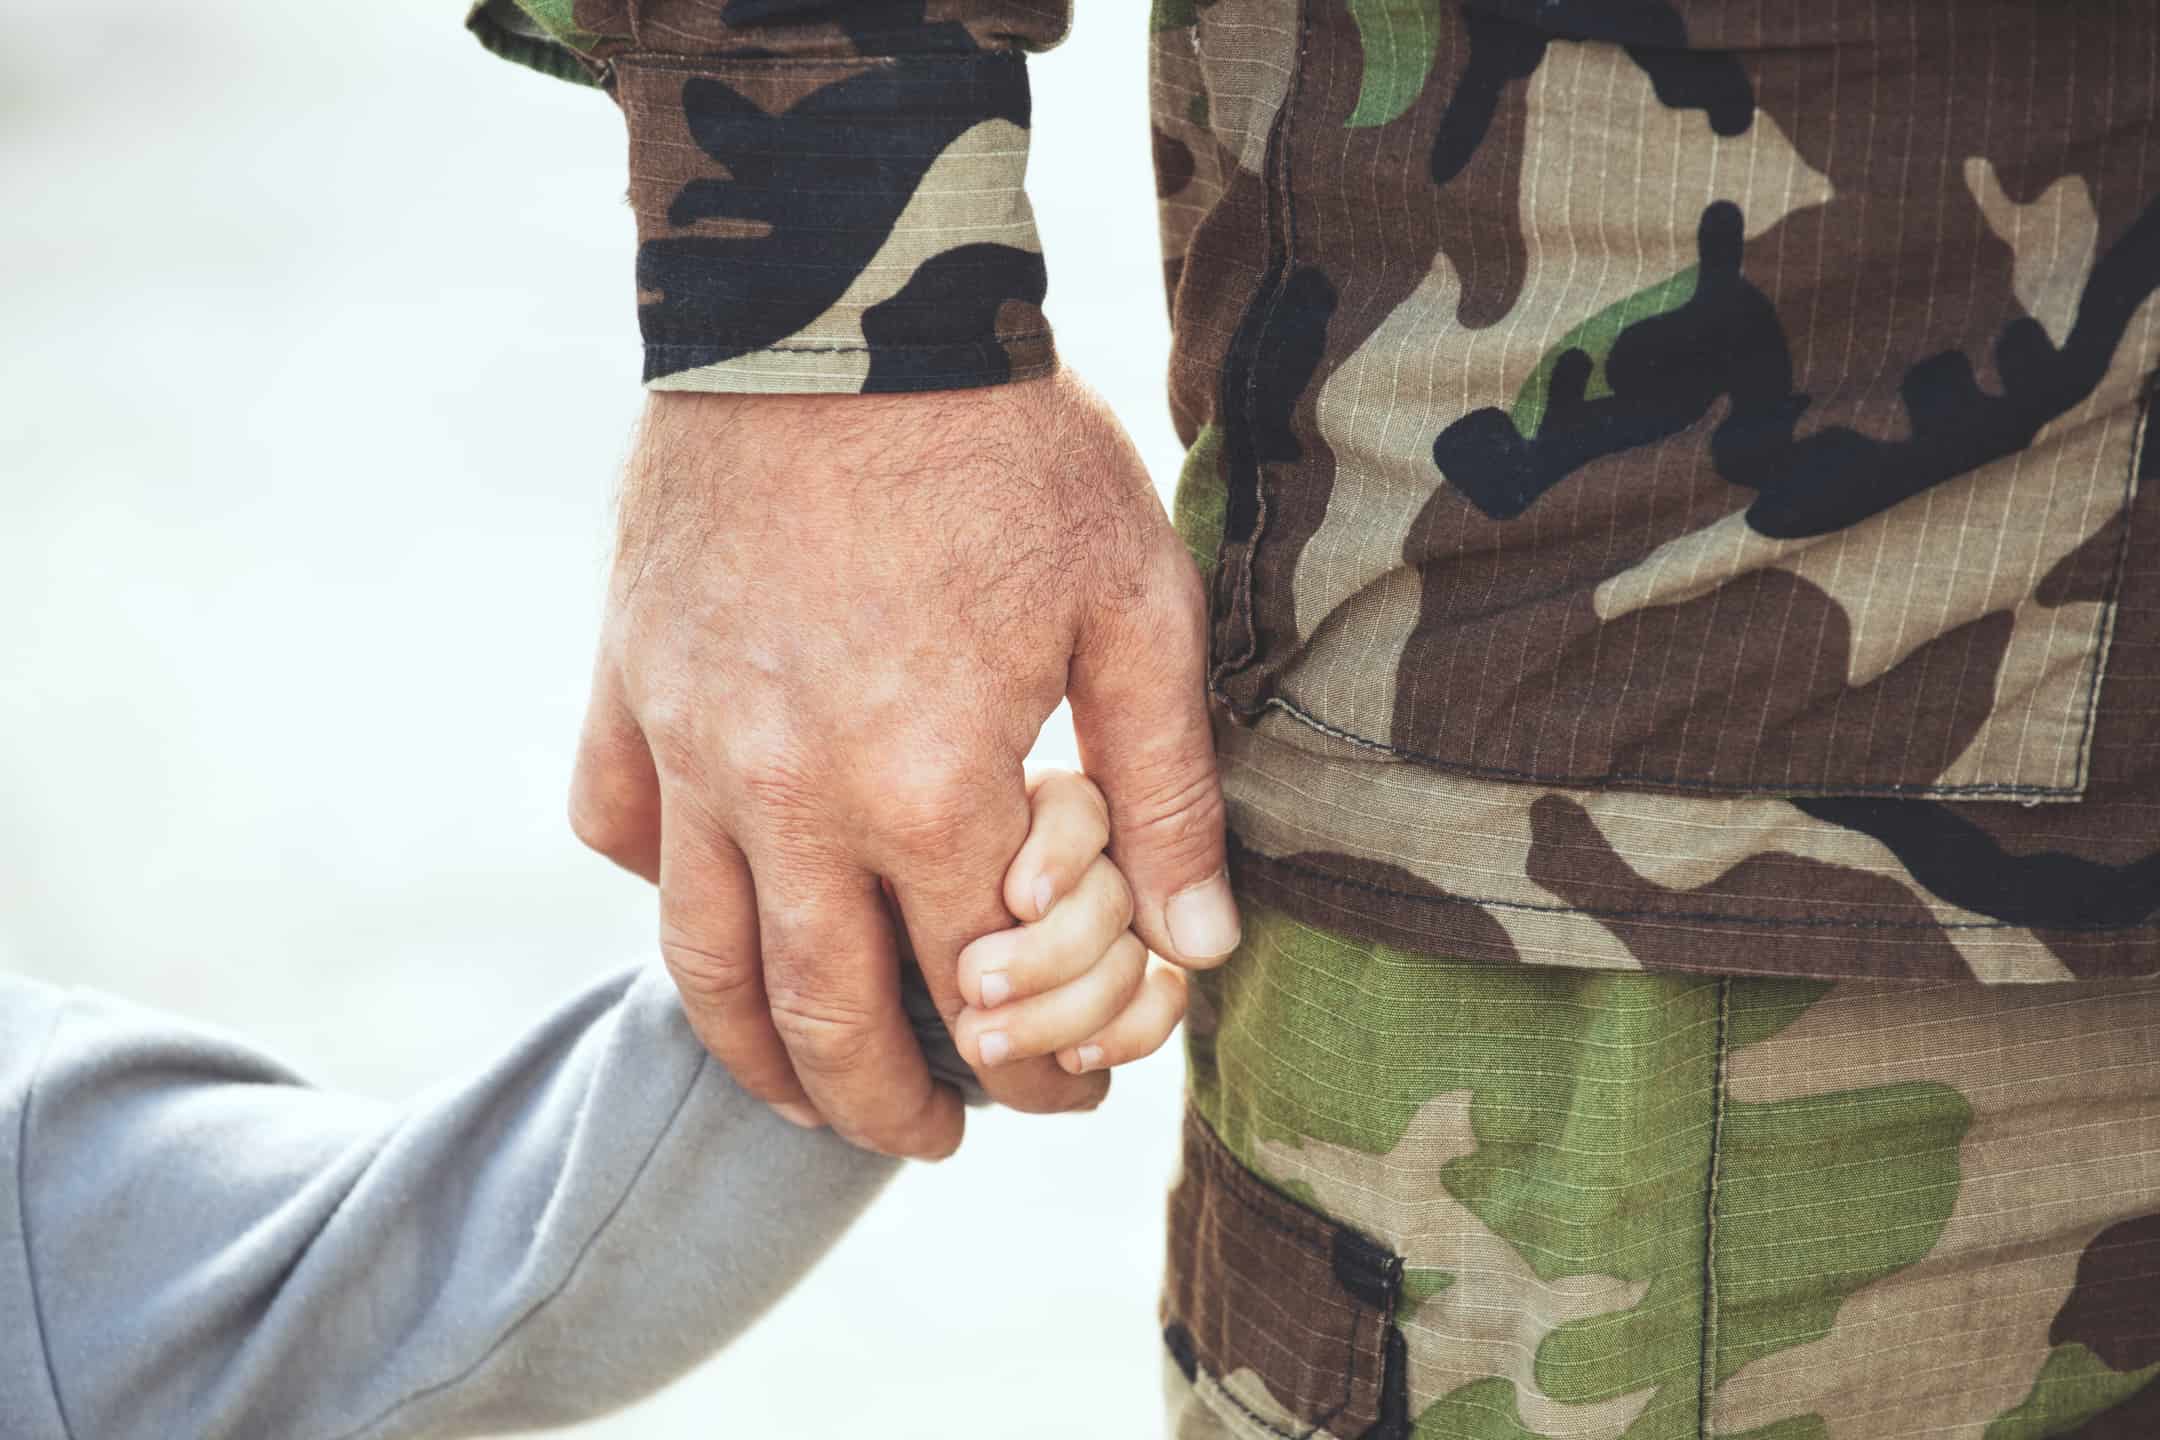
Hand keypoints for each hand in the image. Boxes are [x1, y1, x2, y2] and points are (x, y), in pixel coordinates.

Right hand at [568, 370, 1235, 1157]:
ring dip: (759, 1057)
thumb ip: (1167, 790)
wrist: (841, 303)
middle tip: (935, 1135)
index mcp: (932, 787)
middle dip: (889, 1106)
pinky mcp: (627, 685)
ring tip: (812, 1097)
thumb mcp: (1135, 604)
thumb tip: (1201, 948)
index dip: (1031, 1070)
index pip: (985, 994)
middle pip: (827, 1017)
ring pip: (701, 962)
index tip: (1060, 1094)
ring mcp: (693, 747)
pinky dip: (663, 890)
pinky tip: (707, 905)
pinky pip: (619, 827)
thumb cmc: (1007, 447)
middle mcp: (794, 798)